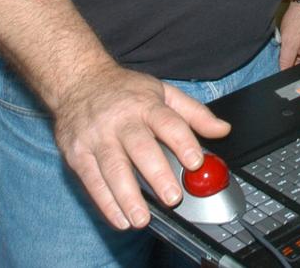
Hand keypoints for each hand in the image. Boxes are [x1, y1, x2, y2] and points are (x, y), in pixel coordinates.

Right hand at [51, 64, 230, 230]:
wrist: (78, 81)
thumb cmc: (124, 91)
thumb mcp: (163, 92)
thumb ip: (194, 113)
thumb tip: (222, 130)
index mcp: (145, 105)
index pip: (168, 122)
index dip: (183, 142)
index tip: (196, 162)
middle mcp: (120, 121)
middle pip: (140, 148)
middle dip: (157, 175)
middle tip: (173, 198)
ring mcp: (96, 137)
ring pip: (112, 169)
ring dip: (127, 197)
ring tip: (142, 219)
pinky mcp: (77, 154)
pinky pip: (91, 181)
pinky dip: (105, 203)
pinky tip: (120, 218)